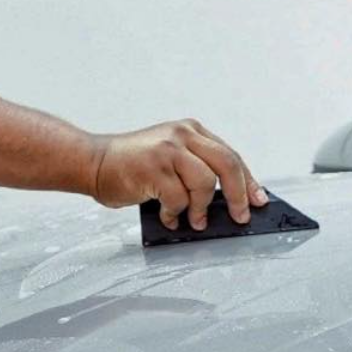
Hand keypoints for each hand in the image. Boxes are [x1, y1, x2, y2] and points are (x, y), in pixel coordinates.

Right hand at [91, 120, 267, 229]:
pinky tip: (167, 215)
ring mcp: (169, 149)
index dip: (248, 181)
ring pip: (205, 183)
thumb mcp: (171, 160)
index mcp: (191, 131)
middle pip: (227, 165)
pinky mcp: (155, 167)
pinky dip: (176, 213)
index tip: (258, 200)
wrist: (94, 162)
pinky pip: (179, 198)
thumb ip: (196, 172)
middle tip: (239, 216)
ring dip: (200, 208)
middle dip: (238, 195)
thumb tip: (227, 202)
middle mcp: (183, 135)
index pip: (230, 156)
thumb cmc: (132, 166)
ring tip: (192, 219)